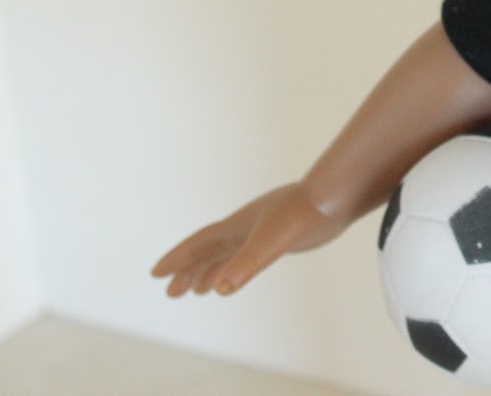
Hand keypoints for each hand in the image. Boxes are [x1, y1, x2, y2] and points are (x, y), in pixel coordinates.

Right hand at [151, 182, 348, 296]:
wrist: (334, 197)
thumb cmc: (302, 215)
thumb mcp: (271, 243)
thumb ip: (245, 265)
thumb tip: (219, 289)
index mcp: (236, 227)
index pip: (199, 244)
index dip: (178, 259)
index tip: (156, 274)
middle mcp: (244, 227)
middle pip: (208, 252)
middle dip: (188, 271)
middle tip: (172, 292)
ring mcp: (261, 230)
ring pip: (227, 253)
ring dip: (209, 270)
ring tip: (197, 289)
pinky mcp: (279, 236)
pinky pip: (246, 253)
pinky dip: (234, 266)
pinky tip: (235, 274)